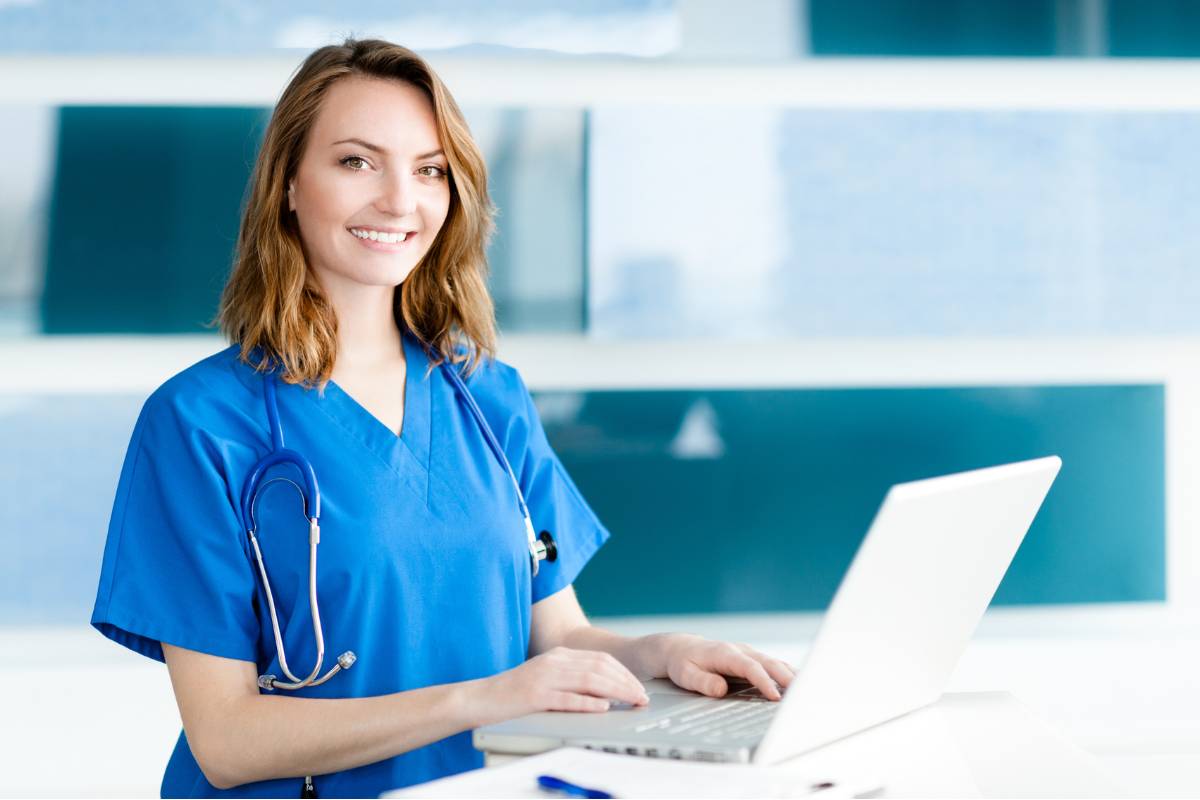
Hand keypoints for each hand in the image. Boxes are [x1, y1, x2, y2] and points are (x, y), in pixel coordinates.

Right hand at [475, 647, 649, 724]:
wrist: (481, 698)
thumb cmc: (515, 693)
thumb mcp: (547, 678)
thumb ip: (572, 678)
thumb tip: (605, 691)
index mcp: (559, 655)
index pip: (600, 659)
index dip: (624, 673)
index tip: (639, 687)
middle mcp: (554, 662)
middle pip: (599, 667)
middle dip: (626, 682)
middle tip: (642, 696)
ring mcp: (544, 677)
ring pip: (588, 680)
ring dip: (615, 691)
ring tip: (631, 701)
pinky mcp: (534, 696)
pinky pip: (566, 698)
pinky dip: (587, 702)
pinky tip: (602, 707)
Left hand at [659, 634, 794, 700]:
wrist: (681, 649)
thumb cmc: (683, 663)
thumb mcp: (685, 674)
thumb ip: (702, 682)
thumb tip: (721, 689)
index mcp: (726, 653)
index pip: (750, 667)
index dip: (764, 681)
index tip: (775, 696)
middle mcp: (740, 651)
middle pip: (768, 662)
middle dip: (786, 677)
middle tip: (802, 694)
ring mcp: (748, 653)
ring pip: (774, 663)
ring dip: (791, 675)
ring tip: (809, 690)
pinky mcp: (752, 659)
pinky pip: (773, 666)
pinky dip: (787, 674)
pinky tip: (800, 685)